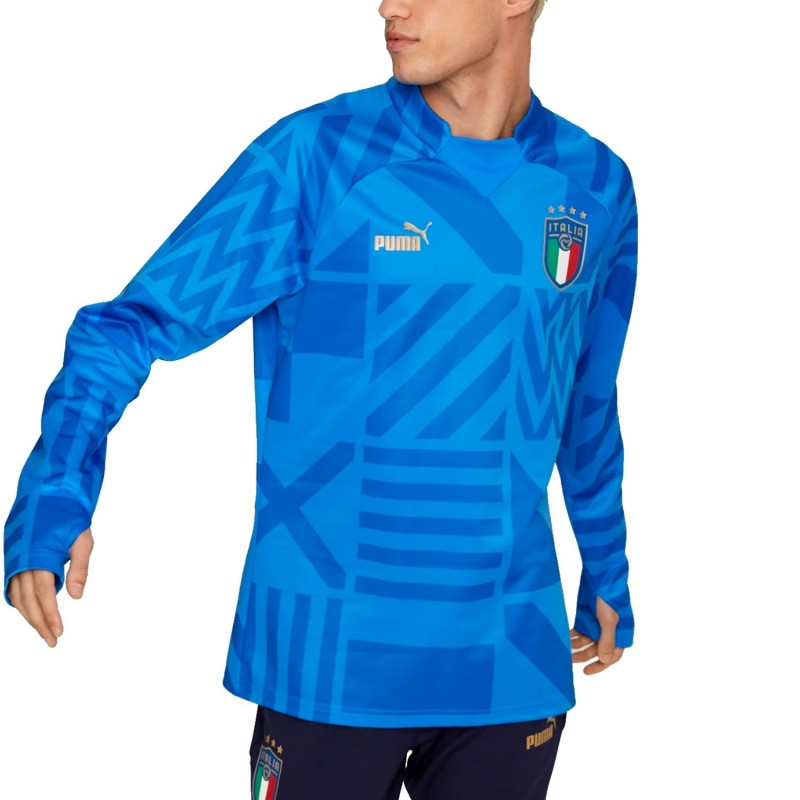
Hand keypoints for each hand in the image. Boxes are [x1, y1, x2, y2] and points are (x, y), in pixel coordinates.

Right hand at [7, 527, 93, 646]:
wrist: (48, 492)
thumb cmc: (68, 515)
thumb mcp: (82, 539)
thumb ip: (79, 568)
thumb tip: (76, 597)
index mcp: (39, 556)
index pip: (43, 594)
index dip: (50, 615)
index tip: (59, 632)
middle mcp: (22, 560)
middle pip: (28, 601)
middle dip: (40, 623)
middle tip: (53, 640)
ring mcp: (14, 560)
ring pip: (17, 596)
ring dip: (29, 616)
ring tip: (44, 632)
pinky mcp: (12, 558)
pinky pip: (12, 587)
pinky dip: (20, 602)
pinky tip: (30, 613)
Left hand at [570, 595, 623, 674]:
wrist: (600, 574)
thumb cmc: (609, 597)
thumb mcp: (609, 619)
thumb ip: (607, 640)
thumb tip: (605, 660)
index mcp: (621, 633)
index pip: (612, 656)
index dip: (600, 665)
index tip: (586, 671)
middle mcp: (610, 630)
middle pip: (597, 649)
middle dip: (584, 655)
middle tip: (570, 659)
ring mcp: (598, 623)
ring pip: (587, 640)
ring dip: (576, 646)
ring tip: (564, 649)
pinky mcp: (587, 615)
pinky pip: (580, 630)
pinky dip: (573, 635)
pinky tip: (564, 637)